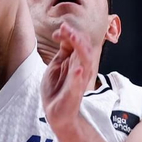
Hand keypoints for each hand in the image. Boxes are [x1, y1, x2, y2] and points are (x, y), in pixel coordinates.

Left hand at [41, 23, 96, 137]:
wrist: (56, 113)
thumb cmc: (57, 88)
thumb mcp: (57, 65)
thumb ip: (63, 51)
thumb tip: (63, 33)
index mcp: (76, 60)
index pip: (79, 41)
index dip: (69, 33)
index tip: (57, 32)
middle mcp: (81, 67)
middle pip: (85, 47)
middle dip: (76, 36)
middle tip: (65, 28)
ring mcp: (79, 80)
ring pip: (86, 60)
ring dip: (80, 48)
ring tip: (73, 37)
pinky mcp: (74, 93)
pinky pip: (79, 84)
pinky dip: (79, 76)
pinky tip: (78, 70)